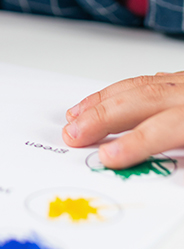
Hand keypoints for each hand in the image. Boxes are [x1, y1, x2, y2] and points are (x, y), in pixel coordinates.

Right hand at [62, 72, 183, 166]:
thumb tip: (159, 170)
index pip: (165, 127)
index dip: (134, 143)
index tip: (108, 157)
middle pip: (142, 98)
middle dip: (102, 117)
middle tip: (74, 134)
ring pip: (138, 84)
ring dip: (102, 101)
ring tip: (77, 116)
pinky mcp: (183, 79)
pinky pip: (145, 79)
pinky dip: (119, 90)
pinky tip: (106, 98)